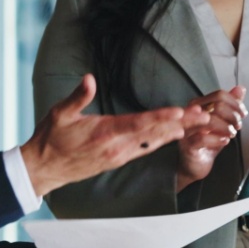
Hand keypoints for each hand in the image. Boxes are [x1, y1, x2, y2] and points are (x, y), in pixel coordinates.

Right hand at [21, 76, 193, 197]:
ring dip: (176, 131)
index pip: (137, 123)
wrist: (44, 168)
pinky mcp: (117, 160)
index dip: (159, 118)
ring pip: (153, 141)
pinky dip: (162, 140)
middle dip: (180, 123)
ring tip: (197, 122)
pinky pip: (145, 149)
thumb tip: (89, 79)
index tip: (179, 113)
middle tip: (204, 116)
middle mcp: (115, 146)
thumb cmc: (51, 138)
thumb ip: (77, 96)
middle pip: (153, 133)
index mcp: (103, 132)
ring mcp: (118, 155)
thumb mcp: (59, 113)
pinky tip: (175, 134)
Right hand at [177, 86, 247, 189]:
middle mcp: (191, 114)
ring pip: (210, 120)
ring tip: (231, 134)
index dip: (235, 103)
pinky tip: (224, 141)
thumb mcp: (222, 122)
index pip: (219, 95)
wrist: (195, 165)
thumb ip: (230, 105)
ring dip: (227, 127)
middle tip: (237, 126)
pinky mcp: (188, 145)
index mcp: (198, 105)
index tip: (242, 113)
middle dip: (233, 116)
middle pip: (217, 105)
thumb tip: (240, 89)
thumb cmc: (207, 143)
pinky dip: (218, 139)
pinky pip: (203, 138)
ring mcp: (188, 130)